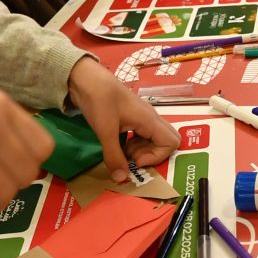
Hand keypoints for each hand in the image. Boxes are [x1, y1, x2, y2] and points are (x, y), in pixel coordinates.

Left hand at [66, 56, 179, 179]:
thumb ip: (114, 156)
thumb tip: (121, 179)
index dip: (156, 157)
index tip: (134, 159)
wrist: (85, 78)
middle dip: (152, 155)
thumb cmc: (99, 100)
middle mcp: (150, 118)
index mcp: (149, 120)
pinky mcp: (131, 117)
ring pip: (154, 138)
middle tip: (132, 157)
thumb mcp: (105, 132)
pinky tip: (118, 144)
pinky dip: (134, 144)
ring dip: (141, 150)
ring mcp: (141, 116)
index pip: (171, 143)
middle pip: (167, 140)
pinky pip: (142, 134)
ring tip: (122, 151)